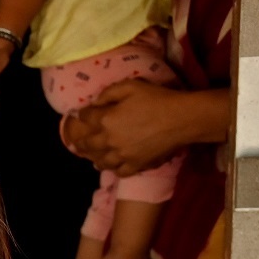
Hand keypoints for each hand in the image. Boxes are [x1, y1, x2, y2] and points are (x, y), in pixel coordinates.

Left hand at [64, 80, 228, 176]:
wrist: (181, 118)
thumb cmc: (157, 99)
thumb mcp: (131, 86)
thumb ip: (109, 93)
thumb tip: (94, 102)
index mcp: (105, 120)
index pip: (86, 117)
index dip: (83, 114)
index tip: (81, 114)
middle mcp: (108, 140)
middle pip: (87, 144)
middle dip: (80, 141)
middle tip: (76, 143)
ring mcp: (121, 156)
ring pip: (101, 162)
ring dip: (95, 158)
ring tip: (93, 158)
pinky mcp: (135, 165)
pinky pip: (120, 172)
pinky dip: (115, 169)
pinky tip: (114, 166)